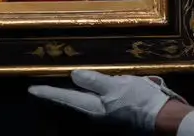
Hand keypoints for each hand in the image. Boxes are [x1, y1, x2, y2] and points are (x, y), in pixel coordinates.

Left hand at [28, 69, 187, 131]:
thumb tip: (74, 76)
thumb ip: (94, 82)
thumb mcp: (116, 87)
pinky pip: (93, 102)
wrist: (161, 116)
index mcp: (93, 107)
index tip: (32, 89)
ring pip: (81, 103)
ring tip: (56, 90)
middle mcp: (95, 113)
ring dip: (68, 97)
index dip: (48, 92)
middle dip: (56, 96)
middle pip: (71, 102)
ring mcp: (105, 114)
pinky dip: (85, 95)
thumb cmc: (138, 100)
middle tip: (41, 90)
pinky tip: (85, 91)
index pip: (65, 97)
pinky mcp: (114, 111)